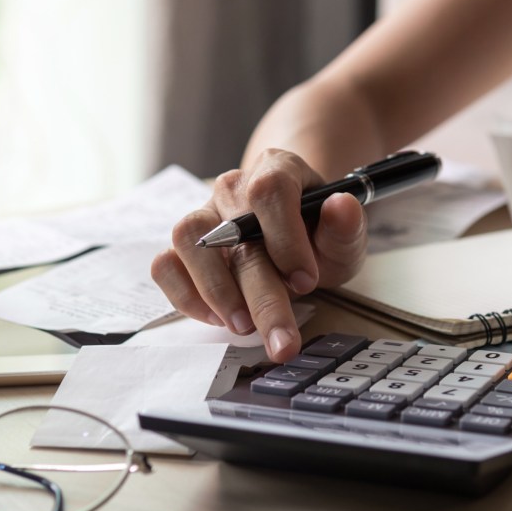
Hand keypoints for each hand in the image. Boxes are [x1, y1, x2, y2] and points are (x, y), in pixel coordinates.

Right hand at [151, 149, 367, 361]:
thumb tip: (341, 207)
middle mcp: (233, 188)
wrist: (294, 239)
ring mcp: (203, 214)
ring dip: (216, 290)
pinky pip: (166, 265)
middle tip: (282, 340)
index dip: (286, 237)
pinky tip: (218, 318)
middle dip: (262, 295)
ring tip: (244, 326)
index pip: (270, 190)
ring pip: (188, 240)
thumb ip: (346, 227)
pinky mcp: (182, 247)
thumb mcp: (343, 237)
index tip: (306, 281)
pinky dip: (186, 296)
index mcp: (277, 170)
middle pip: (234, 230)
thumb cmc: (317, 237)